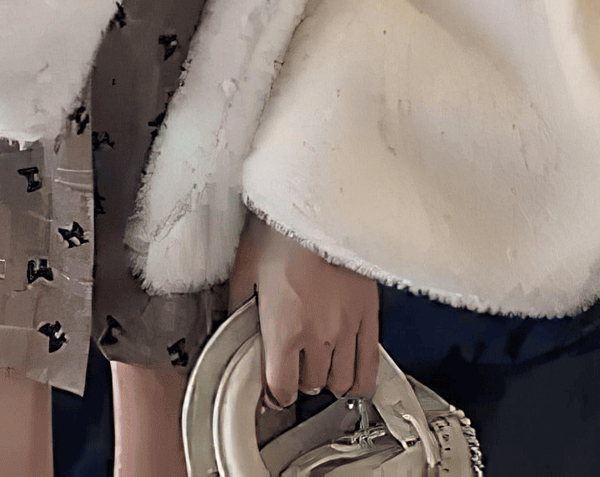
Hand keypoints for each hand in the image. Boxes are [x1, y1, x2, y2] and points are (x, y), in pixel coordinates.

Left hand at [226, 209, 379, 408]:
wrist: (320, 204)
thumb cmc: (281, 228)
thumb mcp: (245, 267)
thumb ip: (237, 305)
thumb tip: (229, 325)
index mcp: (284, 329)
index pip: (281, 389)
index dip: (274, 394)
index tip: (271, 388)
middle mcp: (318, 336)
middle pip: (310, 386)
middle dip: (299, 379)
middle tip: (292, 363)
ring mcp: (347, 329)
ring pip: (341, 382)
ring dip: (327, 379)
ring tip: (319, 363)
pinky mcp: (369, 317)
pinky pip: (370, 366)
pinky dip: (359, 379)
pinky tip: (351, 377)